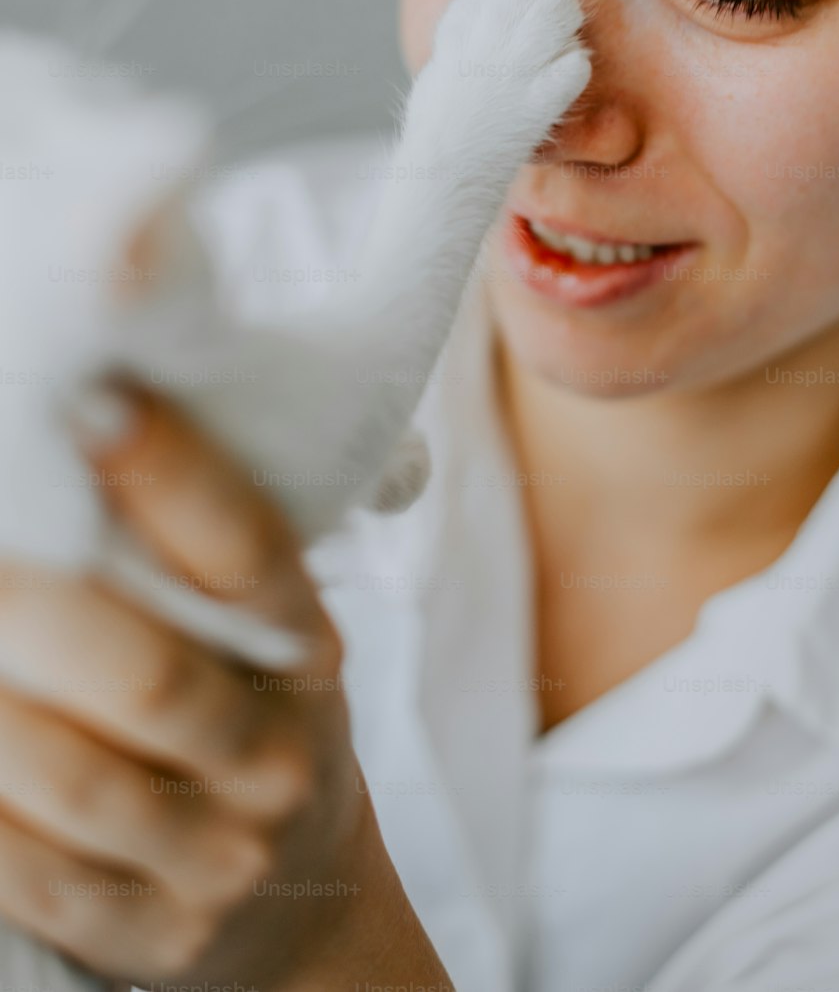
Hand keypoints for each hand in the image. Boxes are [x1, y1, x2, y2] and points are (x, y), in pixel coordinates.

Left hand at [0, 383, 375, 988]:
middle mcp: (276, 750)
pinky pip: (37, 878)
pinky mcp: (158, 936)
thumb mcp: (257, 630)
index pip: (246, 549)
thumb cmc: (250, 712)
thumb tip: (94, 421)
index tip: (93, 401)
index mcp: (305, 646)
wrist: (291, 890)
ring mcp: (222, 854)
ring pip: (79, 783)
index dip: (172, 474)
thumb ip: (189, 550)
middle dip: (36, 605)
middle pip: (152, 677)